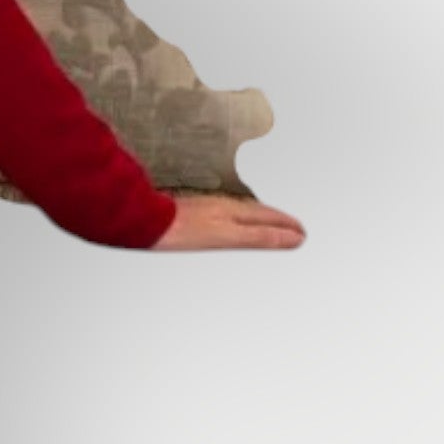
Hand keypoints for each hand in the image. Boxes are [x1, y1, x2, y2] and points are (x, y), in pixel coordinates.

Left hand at [148, 192, 305, 250]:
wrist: (142, 221)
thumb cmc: (179, 231)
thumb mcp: (226, 236)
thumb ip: (259, 236)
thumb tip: (291, 238)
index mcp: (233, 210)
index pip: (269, 217)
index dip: (287, 225)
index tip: (302, 232)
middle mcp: (221, 205)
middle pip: (257, 212)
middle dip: (278, 220)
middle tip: (294, 228)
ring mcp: (206, 207)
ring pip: (242, 212)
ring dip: (259, 218)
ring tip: (270, 224)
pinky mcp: (192, 212)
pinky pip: (226, 214)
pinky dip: (240, 219)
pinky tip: (232, 223)